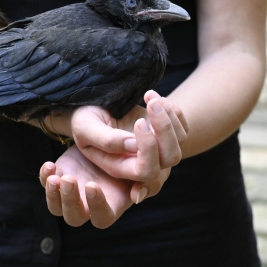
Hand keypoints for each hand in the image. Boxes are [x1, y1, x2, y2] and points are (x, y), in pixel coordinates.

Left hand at [39, 136, 170, 228]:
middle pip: (88, 219)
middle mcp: (101, 198)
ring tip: (57, 176)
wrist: (103, 115)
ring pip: (66, 212)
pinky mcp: (63, 179)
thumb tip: (132, 146)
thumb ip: (126, 143)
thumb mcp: (124, 130)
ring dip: (58, 197)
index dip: (99, 204)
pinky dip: (46, 179)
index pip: (108, 214)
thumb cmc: (123, 125)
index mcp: (121, 194)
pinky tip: (49, 165)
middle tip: (70, 180)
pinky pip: (50, 190)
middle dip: (74, 203)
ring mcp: (80, 191)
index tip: (92, 184)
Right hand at [70, 90, 187, 182]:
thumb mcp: (84, 127)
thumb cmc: (84, 119)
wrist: (90, 107)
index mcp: (120, 166)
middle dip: (165, 129)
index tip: (137, 121)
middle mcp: (141, 160)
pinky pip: (183, 128)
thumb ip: (105, 140)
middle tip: (151, 104)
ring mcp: (156, 147)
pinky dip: (174, 111)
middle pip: (171, 158)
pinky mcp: (164, 133)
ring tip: (149, 96)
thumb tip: (133, 145)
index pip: (146, 170)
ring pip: (180, 141)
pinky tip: (154, 98)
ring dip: (168, 116)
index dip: (148, 149)